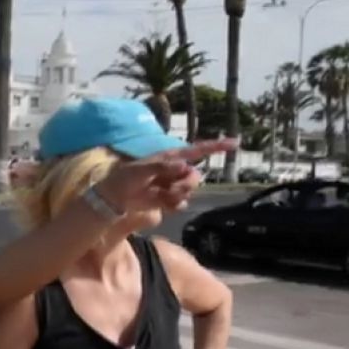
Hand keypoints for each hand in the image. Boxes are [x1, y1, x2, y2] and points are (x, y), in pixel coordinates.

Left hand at [95, 139, 238, 213]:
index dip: (216, 146)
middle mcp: (175, 170)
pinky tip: (160, 204)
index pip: (197, 150)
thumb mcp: (140, 170)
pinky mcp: (168, 199)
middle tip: (167, 187)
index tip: (235, 143)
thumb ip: (162, 168)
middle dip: (184, 184)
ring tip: (158, 195)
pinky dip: (172, 205)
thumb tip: (183, 166)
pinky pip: (181, 203)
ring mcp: (172, 184)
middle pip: (194, 177)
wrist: (113, 197)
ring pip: (188, 191)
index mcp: (170, 157)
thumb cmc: (123, 178)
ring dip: (176, 195)